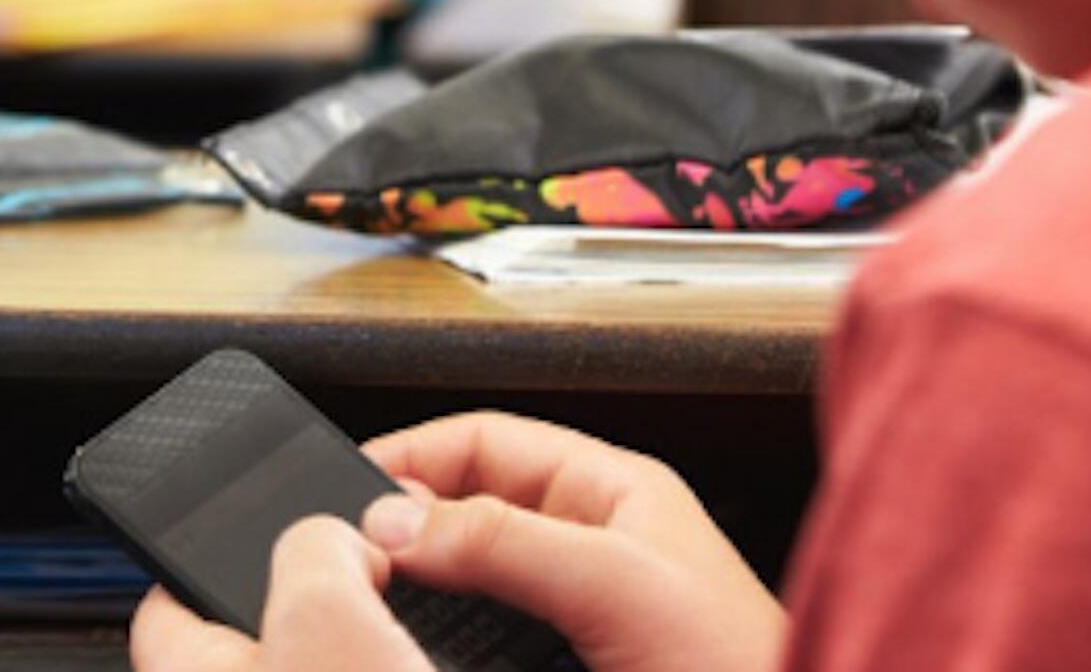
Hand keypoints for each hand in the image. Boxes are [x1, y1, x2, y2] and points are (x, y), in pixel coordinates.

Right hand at [128, 412, 785, 671]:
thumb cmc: (747, 669)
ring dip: (423, 595)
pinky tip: (419, 657)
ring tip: (369, 607)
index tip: (344, 489)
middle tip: (342, 555)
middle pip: (470, 513)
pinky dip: (449, 647)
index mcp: (615, 494)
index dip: (412, 455)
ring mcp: (584, 617)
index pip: (488, 442)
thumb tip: (398, 518)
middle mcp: (595, 548)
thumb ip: (507, 542)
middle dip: (405, 529)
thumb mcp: (617, 585)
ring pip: (473, 587)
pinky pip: (489, 647)